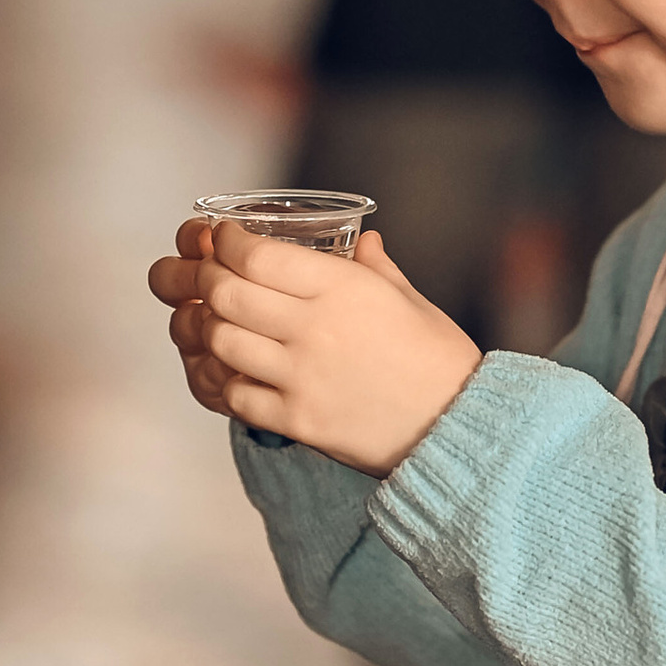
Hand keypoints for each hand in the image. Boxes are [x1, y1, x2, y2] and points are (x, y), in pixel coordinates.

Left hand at [148, 216, 482, 469]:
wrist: (457, 427)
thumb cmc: (439, 359)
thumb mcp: (411, 300)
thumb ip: (376, 267)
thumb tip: (363, 241)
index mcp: (344, 290)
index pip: (258, 256)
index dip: (227, 242)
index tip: (223, 238)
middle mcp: (316, 329)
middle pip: (227, 293)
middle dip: (208, 278)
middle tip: (212, 274)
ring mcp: (302, 378)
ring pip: (221, 341)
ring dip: (210, 326)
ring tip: (219, 320)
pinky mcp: (298, 420)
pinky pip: (235, 394)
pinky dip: (225, 377)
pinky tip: (237, 368)